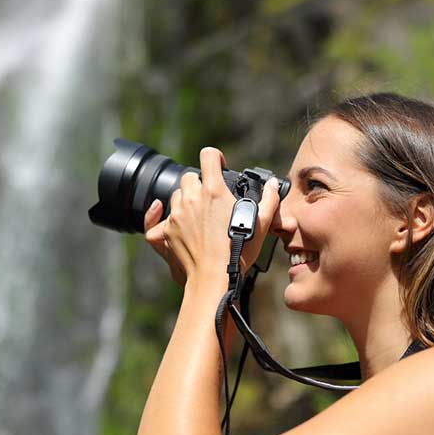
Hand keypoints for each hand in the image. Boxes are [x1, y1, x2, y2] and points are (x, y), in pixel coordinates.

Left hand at [142, 147, 281, 288]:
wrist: (216, 278)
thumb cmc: (240, 252)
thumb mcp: (262, 224)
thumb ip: (270, 200)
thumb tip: (274, 185)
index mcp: (214, 191)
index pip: (208, 156)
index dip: (215, 157)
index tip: (218, 166)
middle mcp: (191, 199)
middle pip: (188, 178)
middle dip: (198, 184)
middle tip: (210, 200)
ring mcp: (176, 215)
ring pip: (175, 196)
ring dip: (185, 201)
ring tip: (198, 217)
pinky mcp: (166, 232)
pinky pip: (159, 219)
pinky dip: (162, 218)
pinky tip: (169, 219)